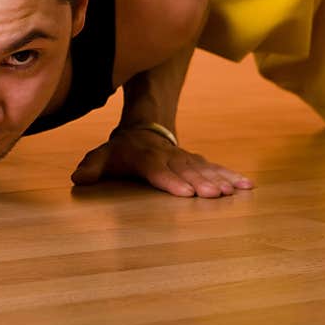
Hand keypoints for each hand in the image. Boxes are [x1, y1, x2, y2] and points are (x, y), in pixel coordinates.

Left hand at [71, 128, 253, 197]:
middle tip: (215, 195)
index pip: (157, 171)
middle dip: (201, 183)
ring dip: (221, 180)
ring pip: (204, 169)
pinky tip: (247, 185)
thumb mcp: (102, 157)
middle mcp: (168, 158)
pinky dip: (232, 175)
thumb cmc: (122, 151)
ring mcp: (185, 159)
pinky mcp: (198, 161)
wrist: (145, 129)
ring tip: (237, 191)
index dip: (170, 182)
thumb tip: (78, 178)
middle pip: (186, 171)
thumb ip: (92, 167)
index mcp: (145, 158)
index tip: (184, 193)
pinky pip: (217, 168)